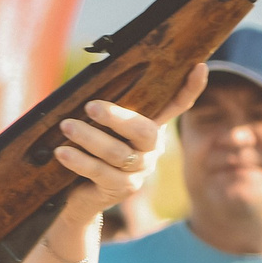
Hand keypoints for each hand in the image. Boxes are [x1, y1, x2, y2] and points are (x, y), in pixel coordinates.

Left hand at [50, 63, 207, 224]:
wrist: (78, 196)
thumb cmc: (87, 149)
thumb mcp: (99, 126)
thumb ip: (104, 108)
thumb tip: (91, 80)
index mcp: (151, 127)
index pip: (178, 105)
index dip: (190, 88)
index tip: (199, 66)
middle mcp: (151, 149)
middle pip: (144, 131)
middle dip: (117, 117)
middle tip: (90, 106)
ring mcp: (139, 171)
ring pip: (117, 152)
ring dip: (89, 138)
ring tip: (66, 126)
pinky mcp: (122, 189)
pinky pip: (100, 172)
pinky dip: (79, 160)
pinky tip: (62, 152)